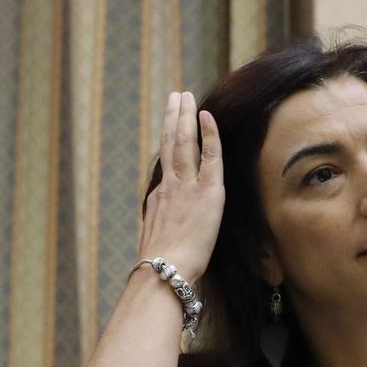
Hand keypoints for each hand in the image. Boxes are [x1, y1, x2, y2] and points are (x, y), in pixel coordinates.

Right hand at [138, 91, 222, 282]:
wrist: (164, 270)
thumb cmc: (162, 269)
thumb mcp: (157, 247)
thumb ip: (163, 234)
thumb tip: (163, 238)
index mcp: (158, 201)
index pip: (166, 168)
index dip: (169, 146)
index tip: (171, 130)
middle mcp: (169, 187)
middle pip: (169, 145)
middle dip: (172, 119)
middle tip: (174, 97)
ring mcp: (185, 186)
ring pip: (182, 142)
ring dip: (183, 116)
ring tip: (184, 95)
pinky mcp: (206, 191)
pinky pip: (209, 154)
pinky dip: (207, 133)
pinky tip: (206, 115)